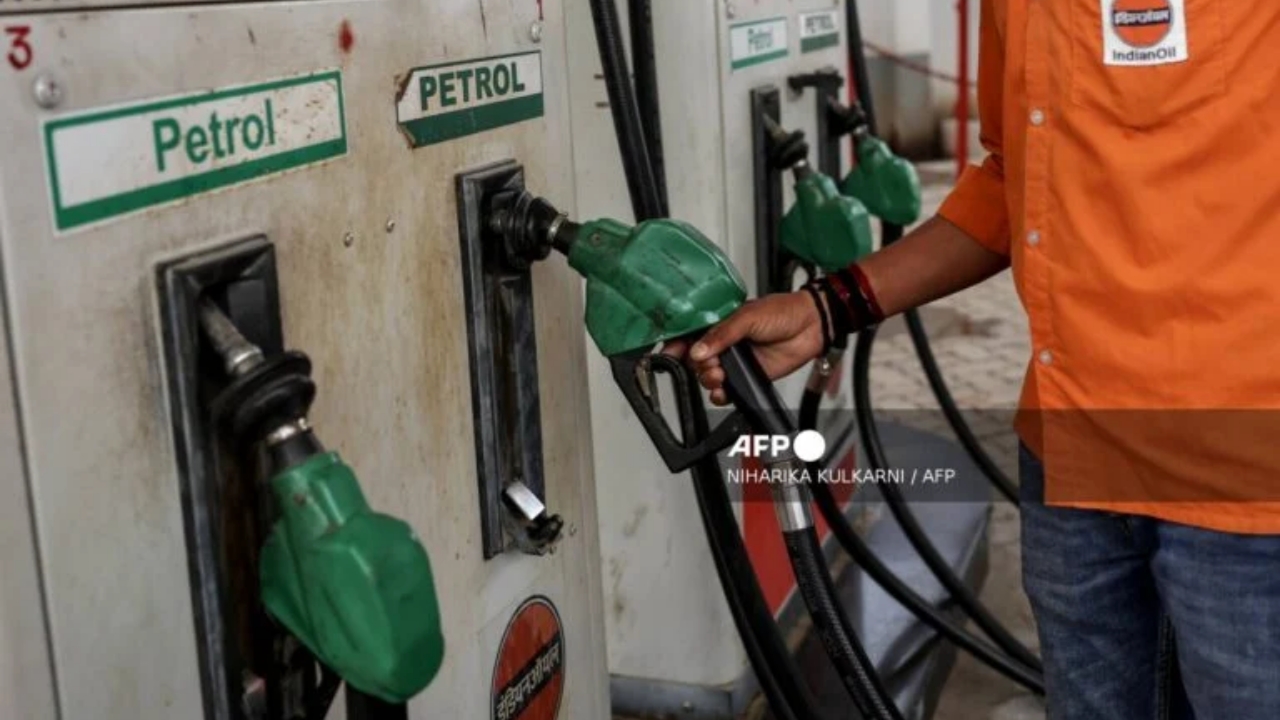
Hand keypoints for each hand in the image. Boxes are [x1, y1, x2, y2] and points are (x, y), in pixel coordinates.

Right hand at [663, 291, 824, 404]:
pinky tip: (723, 391)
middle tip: (710, 364)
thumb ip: (722, 334)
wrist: (811, 327)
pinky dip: (721, 395)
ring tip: (719, 375)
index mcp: (719, 323)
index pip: (690, 335)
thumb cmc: (783, 312)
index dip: (677, 345)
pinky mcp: (748, 377)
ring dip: (708, 380)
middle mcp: (724, 343)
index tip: (669, 354)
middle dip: (697, 366)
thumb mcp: (747, 316)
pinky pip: (727, 391)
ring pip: (708, 377)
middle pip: (695, 360)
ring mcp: (735, 361)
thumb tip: (698, 350)